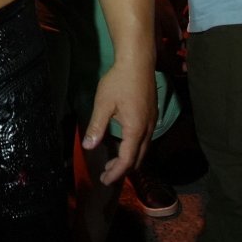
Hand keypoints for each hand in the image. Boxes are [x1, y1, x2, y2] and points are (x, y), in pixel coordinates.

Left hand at [81, 62, 153, 185]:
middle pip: (138, 158)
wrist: (138, 61)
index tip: (104, 180)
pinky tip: (124, 143)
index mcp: (135, 129)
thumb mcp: (103, 104)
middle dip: (123, 169)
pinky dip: (135, 148)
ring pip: (143, 149)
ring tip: (114, 162)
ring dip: (130, 159)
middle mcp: (147, 129)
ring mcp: (152, 122)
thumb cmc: (118, 81)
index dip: (116, 173)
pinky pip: (145, 139)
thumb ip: (97, 126)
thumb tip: (88, 146)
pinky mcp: (152, 115)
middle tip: (107, 174)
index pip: (127, 160)